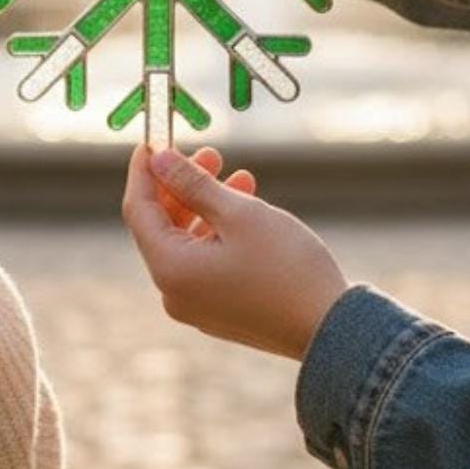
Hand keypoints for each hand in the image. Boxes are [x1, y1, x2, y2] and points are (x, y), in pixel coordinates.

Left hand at [121, 144, 347, 361]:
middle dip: (183, 187)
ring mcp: (196, 306)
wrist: (330, 328)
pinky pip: (206, 263)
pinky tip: (247, 210)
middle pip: (162, 228)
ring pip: (188, 243)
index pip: (139, 210)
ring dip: (207, 207)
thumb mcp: (239, 213)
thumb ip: (193, 184)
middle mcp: (174, 293)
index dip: (144, 172)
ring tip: (241, 176)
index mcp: (171, 269)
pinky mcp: (219, 311)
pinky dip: (219, 233)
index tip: (154, 140)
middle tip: (211, 153)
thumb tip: (159, 159)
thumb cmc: (287, 267)